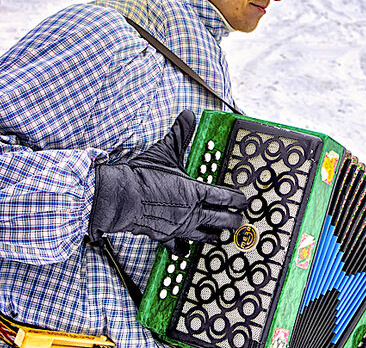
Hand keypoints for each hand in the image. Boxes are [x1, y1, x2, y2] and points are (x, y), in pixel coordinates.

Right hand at [89, 110, 247, 254]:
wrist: (121, 198)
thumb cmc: (142, 176)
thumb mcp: (165, 150)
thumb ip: (180, 134)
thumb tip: (187, 115)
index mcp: (196, 192)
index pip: (225, 198)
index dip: (237, 200)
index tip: (245, 201)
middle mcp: (191, 212)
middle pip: (221, 220)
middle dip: (232, 221)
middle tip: (240, 222)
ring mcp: (179, 227)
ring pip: (204, 235)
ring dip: (214, 236)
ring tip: (220, 237)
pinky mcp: (164, 236)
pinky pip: (179, 246)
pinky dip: (184, 248)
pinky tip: (186, 251)